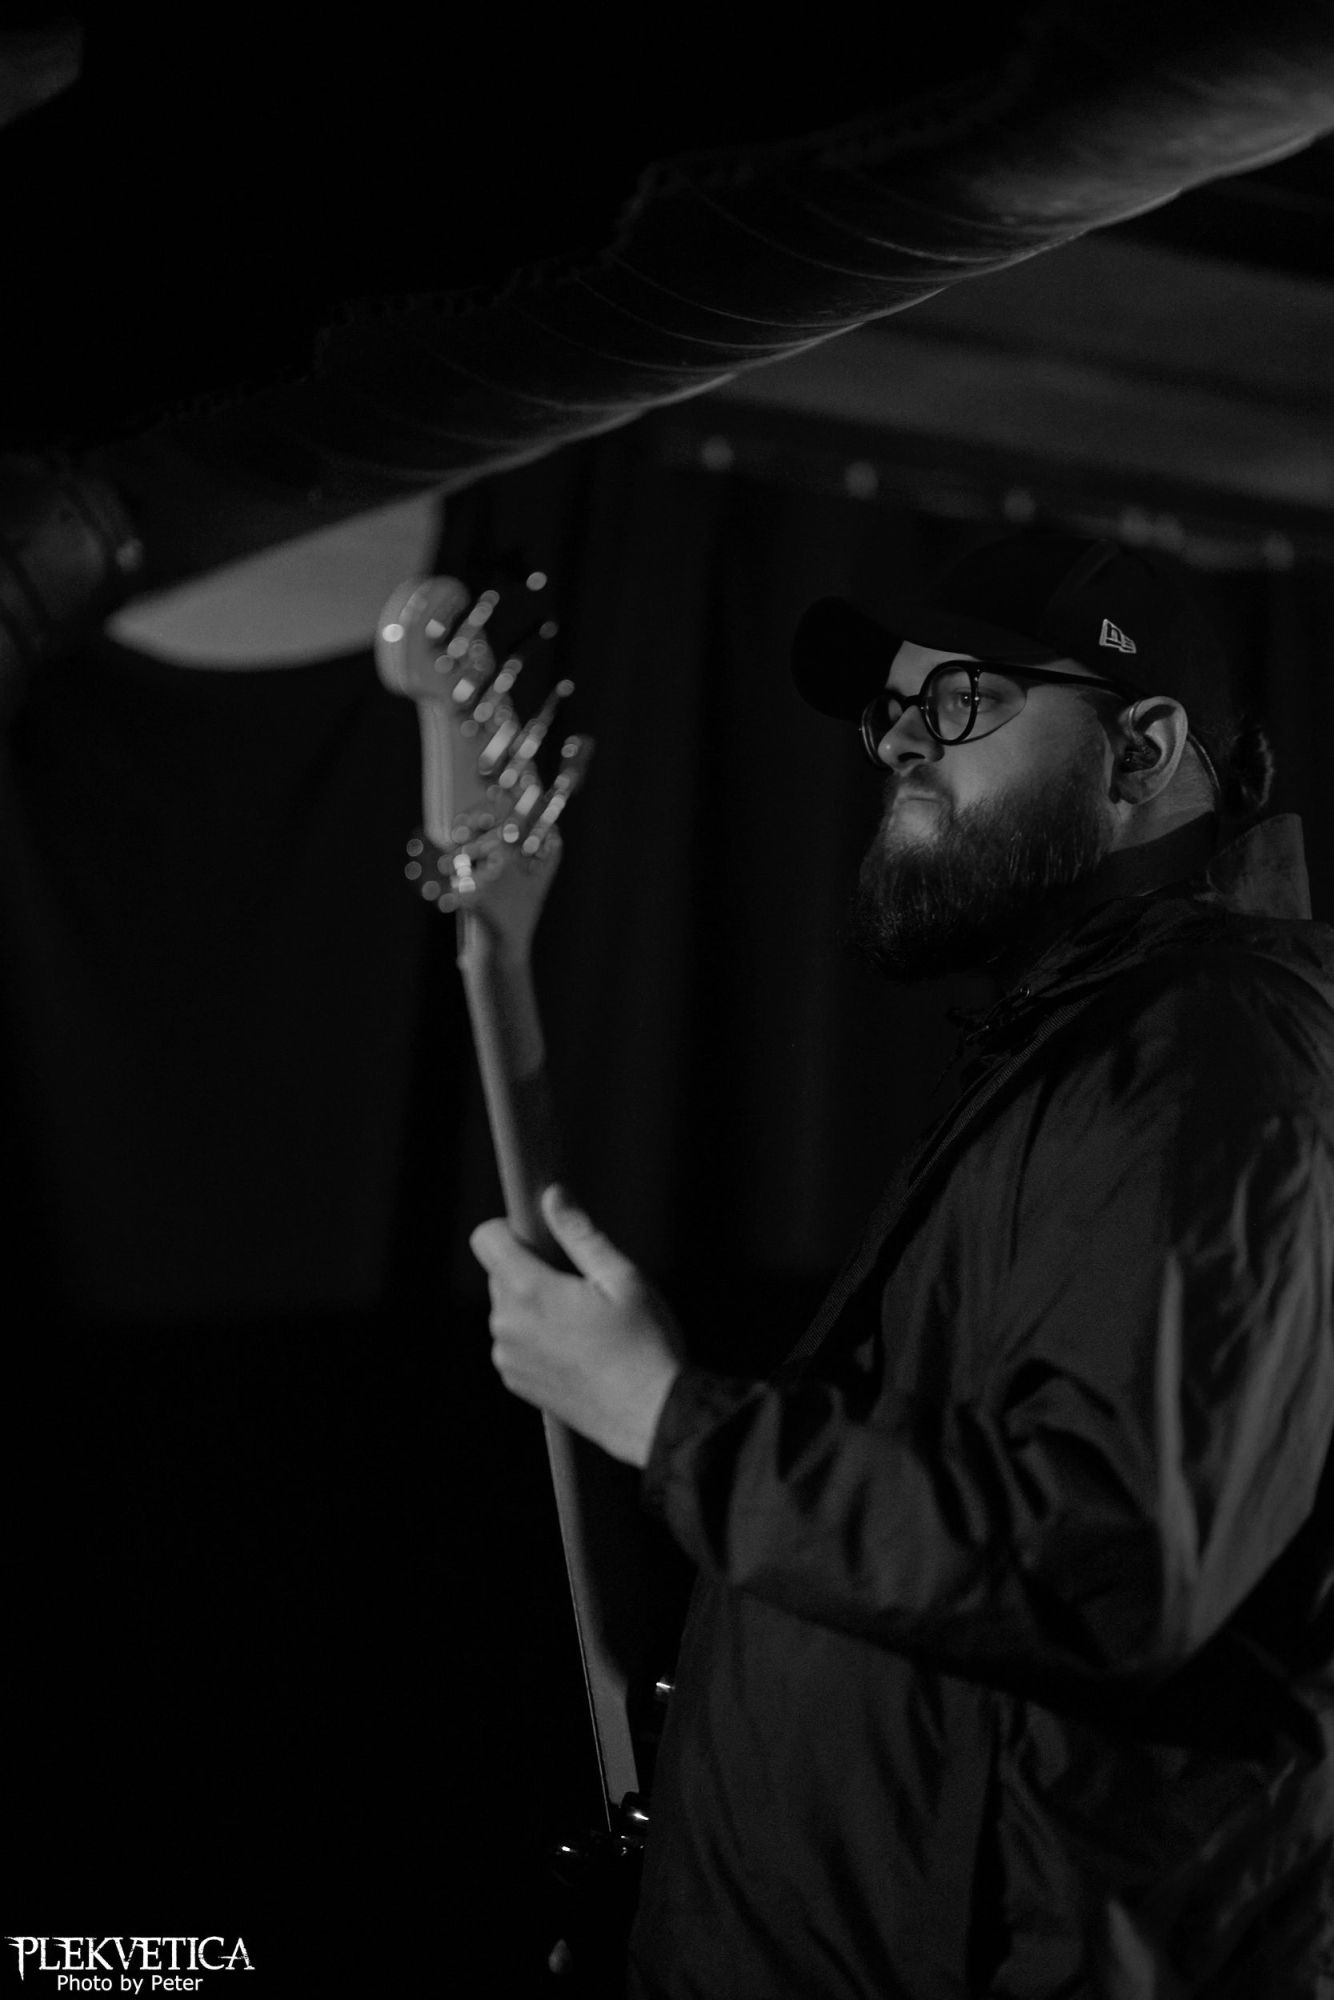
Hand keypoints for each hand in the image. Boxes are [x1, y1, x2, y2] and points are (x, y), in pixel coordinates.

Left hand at [470, 1186, 683, 1467]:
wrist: (651, 1417)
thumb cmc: (645, 1344)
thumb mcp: (622, 1277)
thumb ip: (580, 1233)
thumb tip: (552, 1196)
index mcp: (529, 1291)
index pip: (486, 1238)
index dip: (512, 1228)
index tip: (544, 1238)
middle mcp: (507, 1325)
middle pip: (499, 1272)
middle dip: (531, 1268)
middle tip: (582, 1286)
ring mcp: (508, 1357)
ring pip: (508, 1307)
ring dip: (534, 1303)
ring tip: (584, 1321)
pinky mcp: (516, 1381)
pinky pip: (514, 1339)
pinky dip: (536, 1334)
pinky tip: (577, 1347)